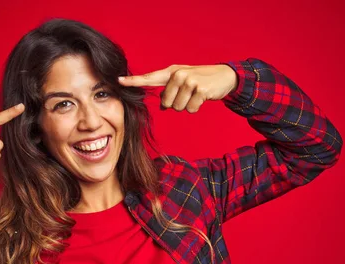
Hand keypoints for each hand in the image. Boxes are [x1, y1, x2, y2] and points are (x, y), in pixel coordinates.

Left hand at [118, 64, 237, 112]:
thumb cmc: (200, 80)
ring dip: (187, 106)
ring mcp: (189, 81)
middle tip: (188, 94)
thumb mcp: (183, 82)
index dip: (134, 81)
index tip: (119, 81)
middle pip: (166, 103)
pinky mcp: (199, 89)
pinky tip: (202, 97)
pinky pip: (190, 109)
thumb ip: (170, 91)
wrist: (224, 76)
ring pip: (178, 108)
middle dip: (177, 104)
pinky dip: (196, 107)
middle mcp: (178, 74)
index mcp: (171, 72)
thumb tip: (163, 106)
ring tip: (195, 95)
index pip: (149, 78)